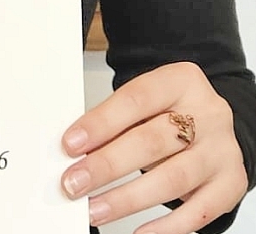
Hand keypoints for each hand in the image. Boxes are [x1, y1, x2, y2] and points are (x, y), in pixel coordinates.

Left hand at [61, 62, 246, 232]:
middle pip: (152, 141)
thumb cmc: (173, 110)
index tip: (71, 144)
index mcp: (181, 81)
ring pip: (172, 178)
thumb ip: (117, 119)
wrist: (215, 124)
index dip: (101, 123)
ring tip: (95, 209)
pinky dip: (167, 226)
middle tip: (74, 182)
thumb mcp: (148, 101)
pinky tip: (139, 231)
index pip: (135, 99)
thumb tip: (77, 149)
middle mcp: (207, 113)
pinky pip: (198, 211)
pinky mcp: (230, 183)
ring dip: (128, 199)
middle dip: (107, 165)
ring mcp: (221, 150)